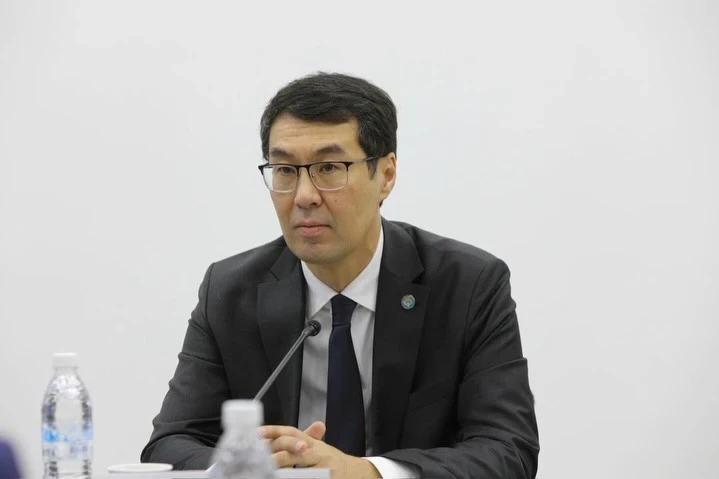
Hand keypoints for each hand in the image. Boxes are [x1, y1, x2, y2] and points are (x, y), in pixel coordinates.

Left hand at [259, 422, 380, 478]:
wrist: (358, 474)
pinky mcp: (329, 478)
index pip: (291, 432)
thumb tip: (277, 433)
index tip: (256, 434)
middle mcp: (318, 452)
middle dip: (279, 453)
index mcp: (311, 443)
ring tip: (271, 471)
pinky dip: (300, 478)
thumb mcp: (318, 448)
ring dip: (287, 467)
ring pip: (303, 466)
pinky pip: (312, 478)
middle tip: (263, 458)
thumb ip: (302, 440)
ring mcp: (324, 467)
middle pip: (296, 449)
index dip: (274, 431)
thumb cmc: (332, 463)